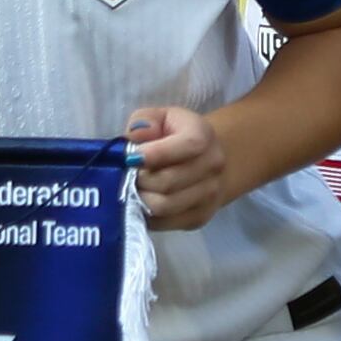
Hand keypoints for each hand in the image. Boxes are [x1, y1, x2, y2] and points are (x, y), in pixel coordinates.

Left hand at [123, 103, 234, 230]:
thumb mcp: (159, 118)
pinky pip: (165, 223)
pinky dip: (147, 215)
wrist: (205, 161)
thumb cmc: (174, 135)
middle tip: (126, 175)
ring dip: (141, 199)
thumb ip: (144, 122)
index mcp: (204, 135)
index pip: (187, 146)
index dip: (155, 154)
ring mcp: (209, 195)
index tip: (130, 158)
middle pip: (168, 182)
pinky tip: (141, 202)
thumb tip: (134, 138)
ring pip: (164, 206)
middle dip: (140, 180)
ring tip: (133, 188)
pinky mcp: (199, 218)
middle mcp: (213, 166)